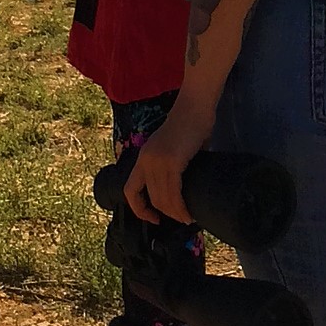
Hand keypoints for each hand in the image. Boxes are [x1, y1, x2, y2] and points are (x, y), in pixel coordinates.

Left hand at [121, 101, 215, 223]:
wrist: (195, 106)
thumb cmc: (189, 125)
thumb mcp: (172, 148)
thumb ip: (171, 165)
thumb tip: (183, 187)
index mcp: (143, 158)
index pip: (130, 190)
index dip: (139, 208)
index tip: (153, 218)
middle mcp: (146, 161)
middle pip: (151, 198)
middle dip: (165, 213)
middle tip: (181, 219)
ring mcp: (158, 161)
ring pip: (162, 198)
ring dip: (175, 213)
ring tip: (187, 219)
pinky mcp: (172, 161)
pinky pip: (173, 192)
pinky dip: (181, 207)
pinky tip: (188, 212)